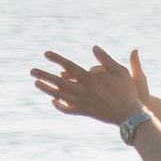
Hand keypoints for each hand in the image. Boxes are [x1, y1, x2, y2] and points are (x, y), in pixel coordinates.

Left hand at [32, 46, 148, 125]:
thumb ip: (106, 59)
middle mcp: (83, 91)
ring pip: (60, 95)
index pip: (69, 66)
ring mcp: (82, 102)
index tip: (46, 54)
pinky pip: (68, 109)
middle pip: (59, 82)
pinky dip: (59, 105)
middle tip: (32, 71)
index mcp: (91, 80)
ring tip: (36, 83)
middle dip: (44, 75)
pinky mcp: (84, 112)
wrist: (129, 114)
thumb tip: (94, 47)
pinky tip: (53, 101)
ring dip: (47, 89)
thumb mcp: (120, 71)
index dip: (57, 59)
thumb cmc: (127, 91)